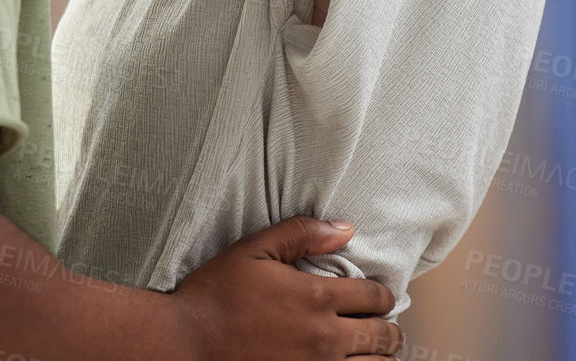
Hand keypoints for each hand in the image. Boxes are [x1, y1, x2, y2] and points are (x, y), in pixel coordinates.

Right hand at [171, 216, 402, 360]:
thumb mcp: (254, 250)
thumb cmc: (217, 294)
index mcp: (315, 298)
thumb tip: (345, 229)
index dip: (383, 295)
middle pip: (383, 336)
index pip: (374, 297)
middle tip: (384, 326)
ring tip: (375, 352)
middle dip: (388, 328)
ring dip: (381, 358)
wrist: (187, 343)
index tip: (379, 297)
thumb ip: (301, 233)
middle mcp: (324, 338)